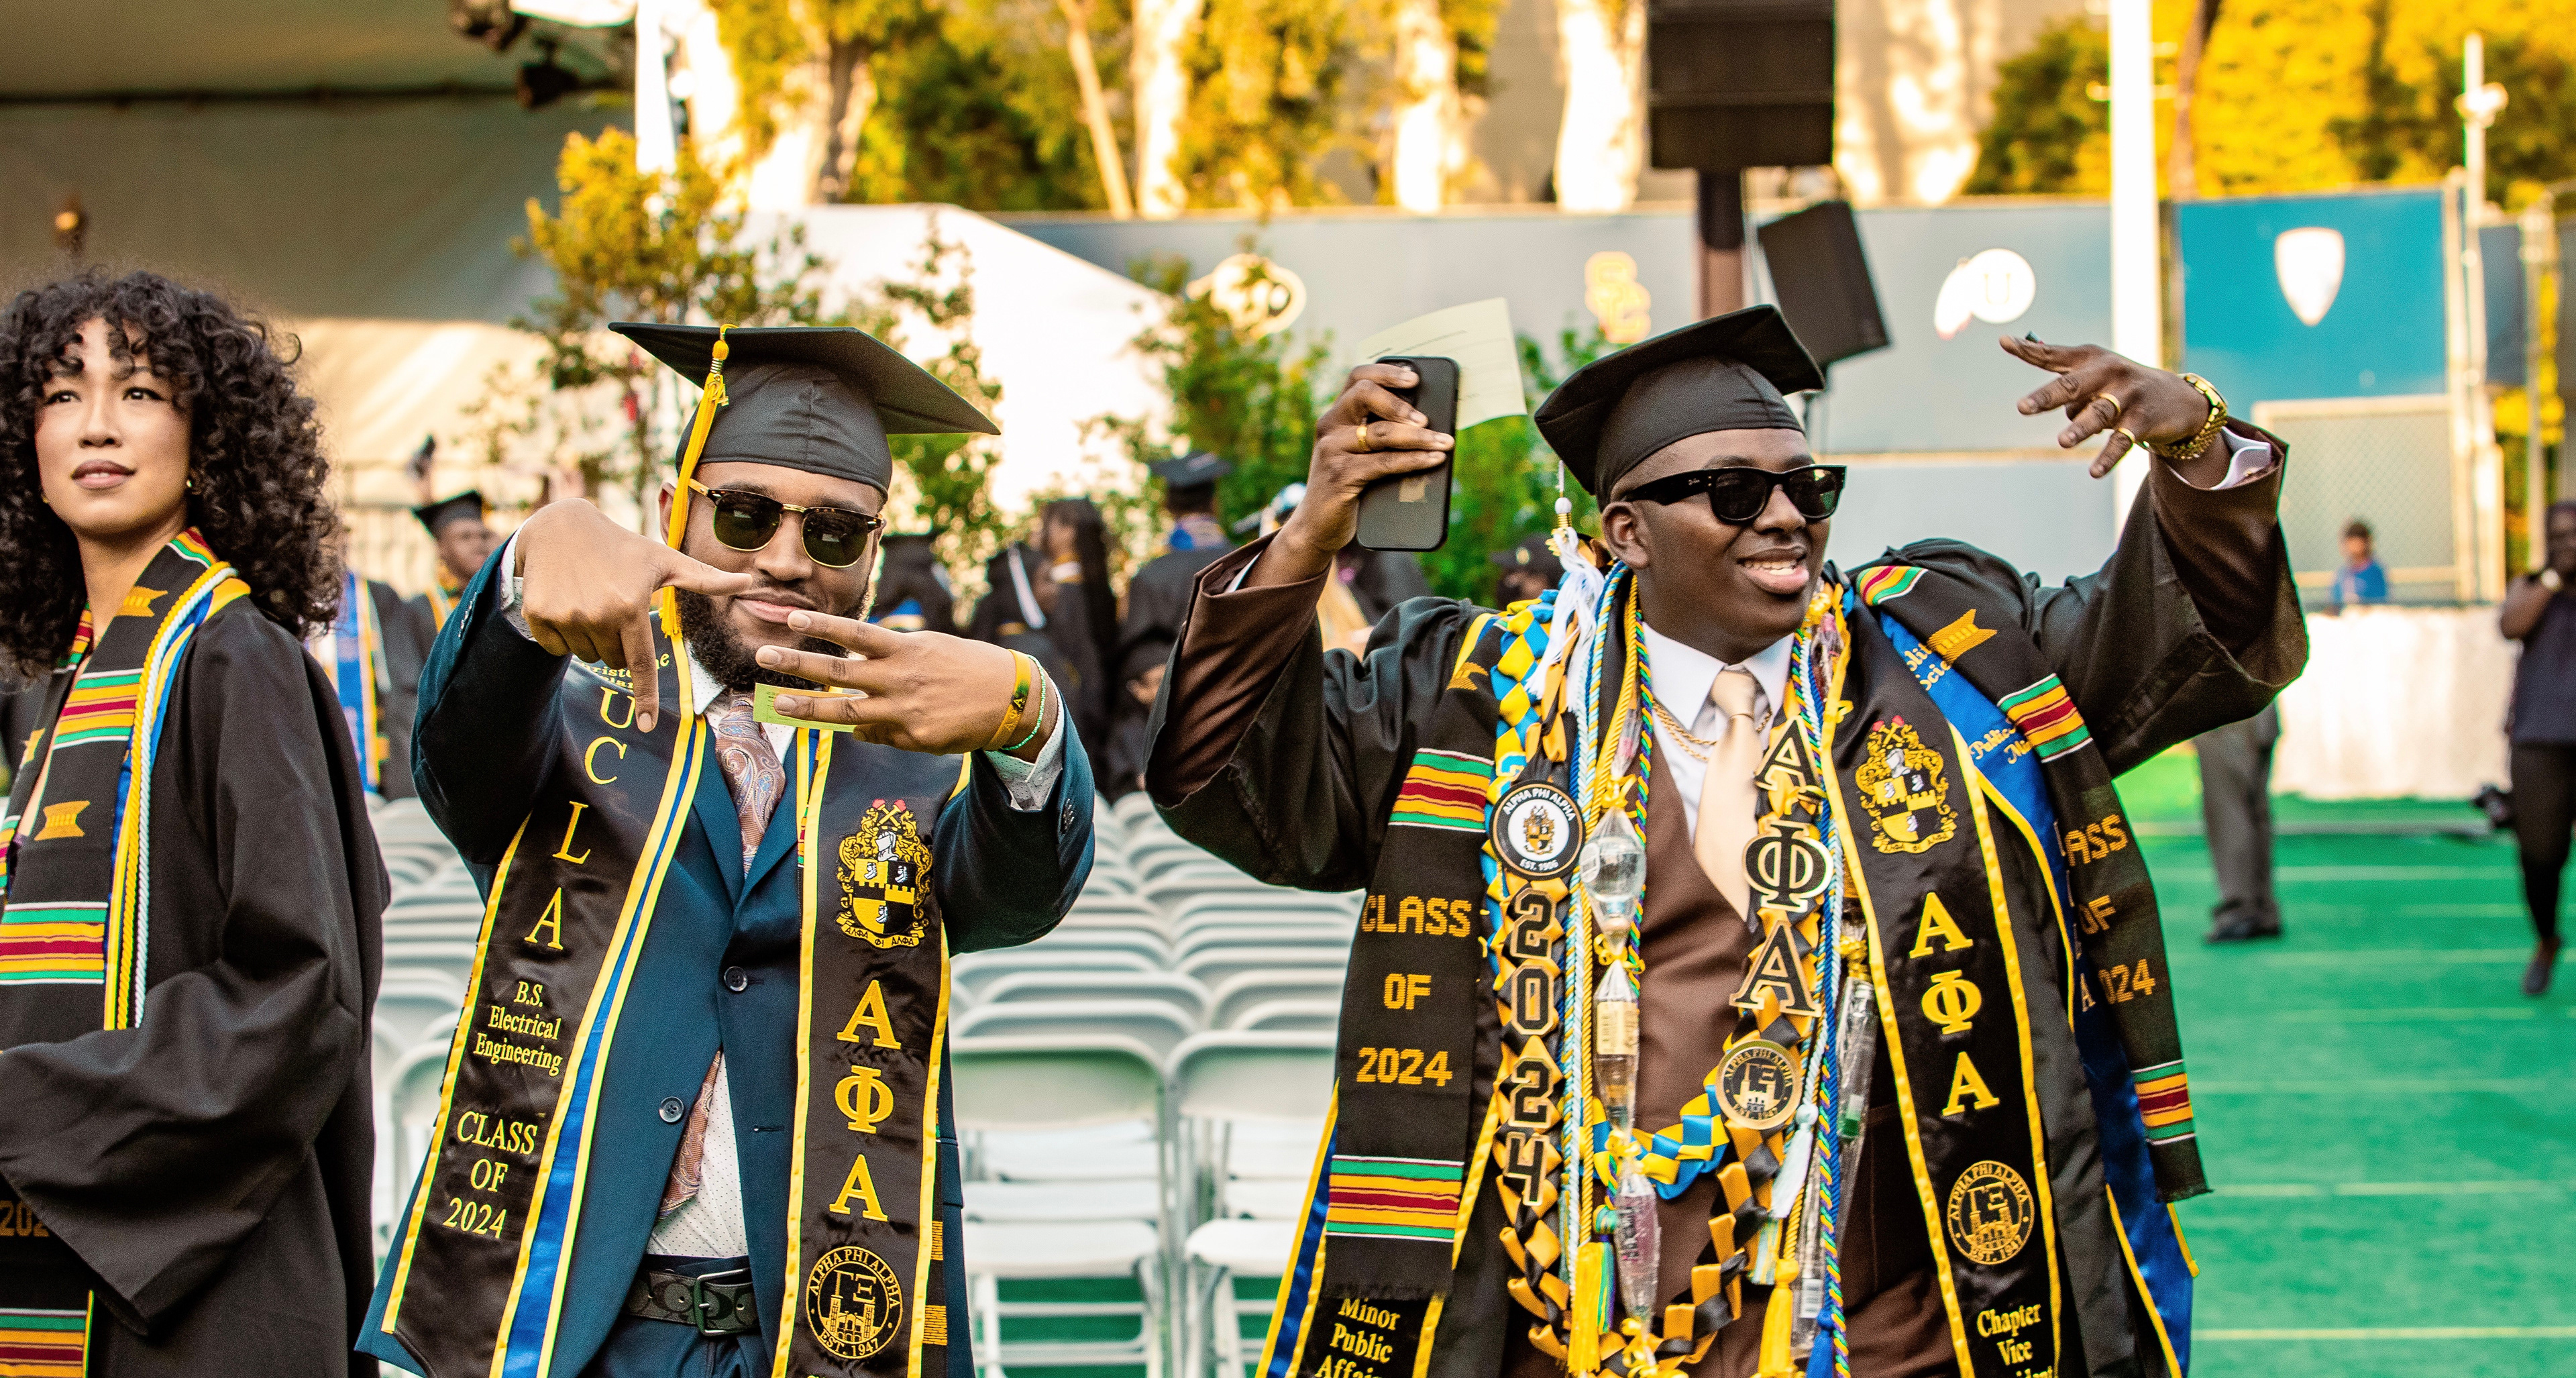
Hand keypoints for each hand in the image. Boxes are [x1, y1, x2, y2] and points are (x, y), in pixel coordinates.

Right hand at [515, 500, 754, 731]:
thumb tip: (749, 583)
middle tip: (613, 608)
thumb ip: (705, 579)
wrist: (559, 526)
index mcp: (631, 605)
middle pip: (613, 661)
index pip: (641, 663)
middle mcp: (597, 614)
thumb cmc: (621, 547)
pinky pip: (556, 649)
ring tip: (589, 601)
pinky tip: (565, 602)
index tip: (648, 725)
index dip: (645, 696)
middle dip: (618, 643)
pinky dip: (562, 635)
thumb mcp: (663, 560)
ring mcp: (565, 615)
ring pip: (586, 656)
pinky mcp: (538, 615)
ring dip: (591, 639)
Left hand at [756, 614, 1057, 759]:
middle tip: (762, 657)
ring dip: (809, 709)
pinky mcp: (914, 738)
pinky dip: (868, 730)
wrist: (1013, 700)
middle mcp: (900, 678)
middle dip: (797, 663)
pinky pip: (879, 734)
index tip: (791, 618)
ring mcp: (904, 711)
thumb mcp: (930, 650)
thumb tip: (860, 679)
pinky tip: (866, 726)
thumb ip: (892, 659)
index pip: (855, 633)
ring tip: (778, 705)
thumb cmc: (968, 668)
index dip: (822, 625)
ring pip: (846, 711)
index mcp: (905, 649)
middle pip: (838, 671)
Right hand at [1251, 362, 1453, 586]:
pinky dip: (1413, 460)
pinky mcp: (1340, 475)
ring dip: (1419, 437)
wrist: (1317, 527)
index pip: (1358, 377)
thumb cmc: (1347, 487)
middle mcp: (1329, 426)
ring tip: (1445, 441)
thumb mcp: (1359, 454)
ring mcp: (1332, 450)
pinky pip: (1384, 463)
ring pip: (1381, 432)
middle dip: (1400, 403)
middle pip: (1364, 393)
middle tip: (1427, 419)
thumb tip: (1430, 423)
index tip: (1414, 377)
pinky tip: (1433, 459)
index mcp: (1336, 415)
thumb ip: (1380, 435)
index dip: (1386, 372)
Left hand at [2001, 336, 2225, 482]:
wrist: (2178, 399)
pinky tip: (2094, 472)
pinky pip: (2122, 441)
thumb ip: (2060, 367)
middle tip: (2022, 408)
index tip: (2005, 343)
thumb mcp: (2095, 371)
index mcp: (2091, 359)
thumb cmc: (2121, 385)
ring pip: (2099, 413)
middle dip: (2047, 396)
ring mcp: (2128, 396)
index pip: (2054, 355)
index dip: (2030, 350)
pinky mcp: (2143, 420)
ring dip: (2081, 428)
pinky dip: (2108, 457)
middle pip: (2073, 385)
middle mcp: (2109, 372)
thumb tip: (2020, 354)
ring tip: (2063, 442)